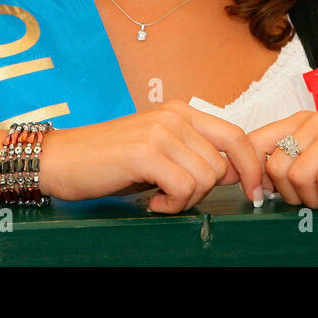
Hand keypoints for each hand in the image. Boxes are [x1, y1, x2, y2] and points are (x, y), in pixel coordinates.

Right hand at [38, 101, 264, 213]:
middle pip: (222, 164)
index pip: (236, 135)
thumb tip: (235, 172)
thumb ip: (194, 154)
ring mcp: (160, 132)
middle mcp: (174, 116)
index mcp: (181, 112)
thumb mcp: (159, 150)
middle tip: (175, 197)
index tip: (254, 192)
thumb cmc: (110, 160)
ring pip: (205, 178)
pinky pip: (183, 188)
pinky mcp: (145, 153)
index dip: (251, 166)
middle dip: (204, 191)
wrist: (62, 159)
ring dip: (185, 199)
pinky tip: (152, 201)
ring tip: (159, 197)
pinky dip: (172, 205)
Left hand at [249, 110, 317, 208]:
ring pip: (297, 174)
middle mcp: (315, 120)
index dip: (253, 175)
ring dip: (313, 200)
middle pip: (274, 166)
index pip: (254, 142)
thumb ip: (297, 166)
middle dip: (289, 195)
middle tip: (313, 201)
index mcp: (302, 122)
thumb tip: (262, 186)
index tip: (264, 198)